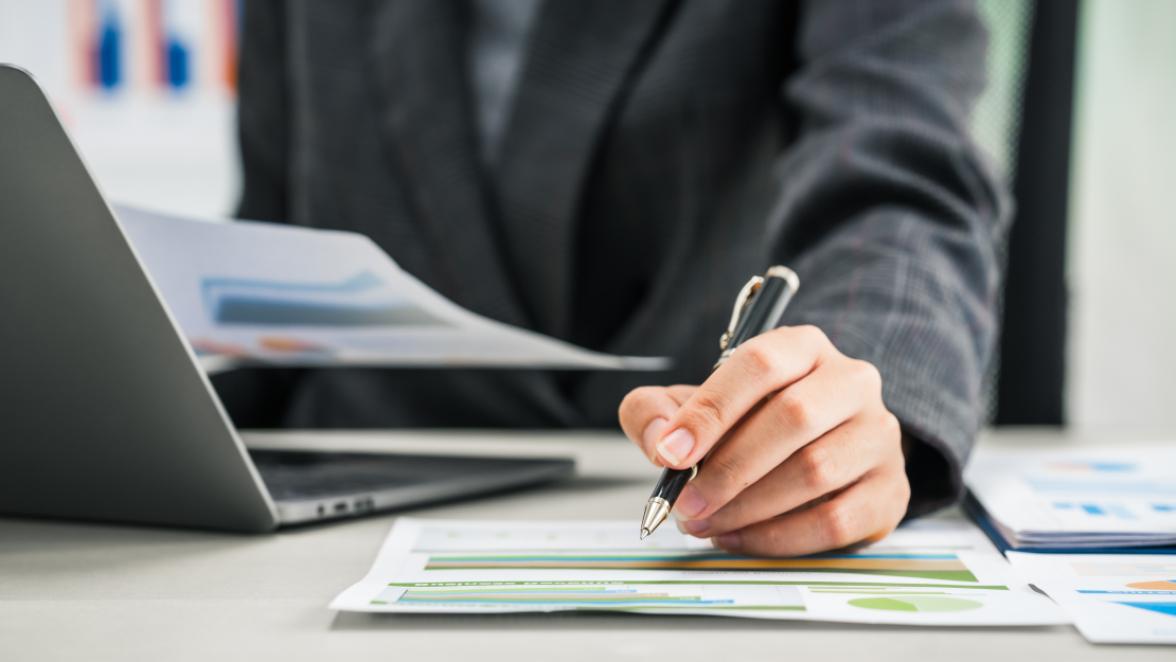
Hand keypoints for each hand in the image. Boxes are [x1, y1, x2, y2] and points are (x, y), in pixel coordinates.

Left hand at [619, 325, 908, 555]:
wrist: (817, 460)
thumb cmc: (747, 425)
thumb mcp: (692, 406)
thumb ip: (656, 411)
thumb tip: (657, 440)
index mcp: (803, 347)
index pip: (760, 364)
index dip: (712, 410)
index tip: (671, 453)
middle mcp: (852, 382)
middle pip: (793, 417)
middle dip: (729, 468)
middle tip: (686, 503)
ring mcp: (879, 436)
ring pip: (815, 471)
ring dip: (748, 507)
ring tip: (704, 523)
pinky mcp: (891, 490)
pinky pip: (836, 520)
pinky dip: (778, 537)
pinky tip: (738, 538)